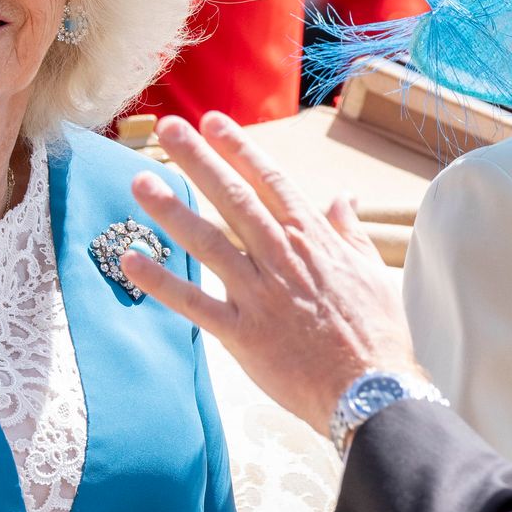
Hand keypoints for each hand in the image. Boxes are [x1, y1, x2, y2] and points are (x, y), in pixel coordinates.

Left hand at [121, 113, 419, 437]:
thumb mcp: (372, 272)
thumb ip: (349, 233)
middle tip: (168, 127)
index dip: (239, 149)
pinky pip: (195, 304)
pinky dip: (162, 282)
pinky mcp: (243, 334)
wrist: (374, 390)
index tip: (212, 121)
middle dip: (200, 160)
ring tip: (140, 182)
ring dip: (172, 210)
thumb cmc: (378, 333)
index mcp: (313, 239)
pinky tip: (133, 260)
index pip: (271, 181)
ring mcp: (260, 294)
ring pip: (209, 242)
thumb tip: (342, 199)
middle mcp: (282, 257)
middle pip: (234, 198)